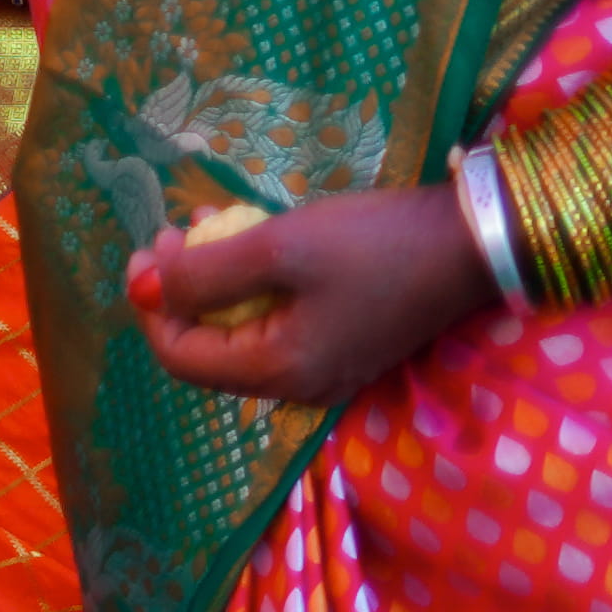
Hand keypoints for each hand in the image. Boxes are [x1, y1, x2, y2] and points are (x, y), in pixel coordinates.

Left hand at [126, 182, 502, 409]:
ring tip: (209, 225)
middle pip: (207, 350)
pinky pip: (276, 323)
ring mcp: (326, 369)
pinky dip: (253, 285)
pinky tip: (250, 239)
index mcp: (280, 374)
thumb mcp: (276, 250)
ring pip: (240, 333)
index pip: (180, 358)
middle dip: (181, 290)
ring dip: (214, 281)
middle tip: (178, 233)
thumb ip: (202, 275)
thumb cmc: (372, 245)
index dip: (151, 305)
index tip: (151, 247)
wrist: (472, 242)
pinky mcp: (344, 344)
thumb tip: (139, 289)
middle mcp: (300, 386)